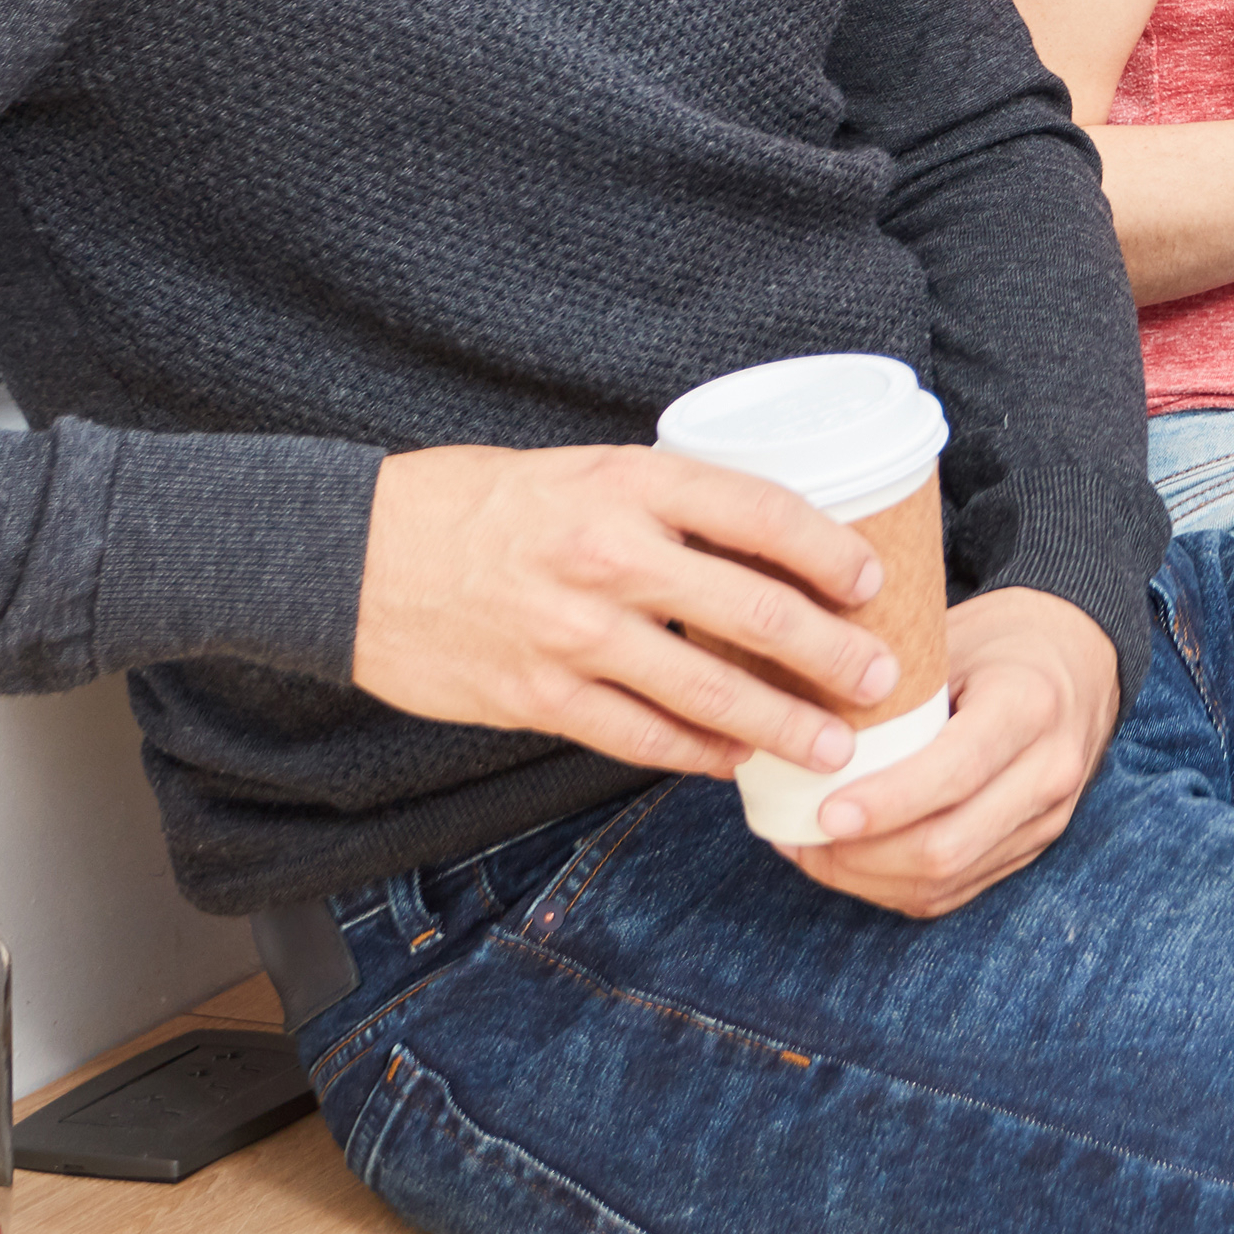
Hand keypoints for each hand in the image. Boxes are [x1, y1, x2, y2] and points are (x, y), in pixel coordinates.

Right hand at [348, 442, 900, 781]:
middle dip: (830, 653)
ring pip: (708, 692)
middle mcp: (607, 555)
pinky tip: (735, 762)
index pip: (759, 510)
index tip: (872, 579)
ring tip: (834, 745)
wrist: (349, 556)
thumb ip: (660, 504)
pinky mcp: (539, 698)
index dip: (829, 549)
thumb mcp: (577, 471)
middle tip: (883, 678)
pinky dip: (699, 755)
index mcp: (626, 481)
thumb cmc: (474, 504)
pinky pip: (642, 738)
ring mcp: (574, 634)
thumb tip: (759, 542)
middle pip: (751, 609)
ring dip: (784, 725)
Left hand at [785, 587, 1126, 918]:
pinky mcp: (1032, 847)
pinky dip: (892, 885)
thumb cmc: (999, 641)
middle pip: (947, 845)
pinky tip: (849, 861)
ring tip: (809, 851)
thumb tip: (797, 726)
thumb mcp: (950, 639)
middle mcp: (1050, 770)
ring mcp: (1047, 818)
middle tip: (799, 837)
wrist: (1080, 660)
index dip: (886, 802)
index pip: (955, 772)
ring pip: (946, 881)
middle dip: (862, 855)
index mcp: (1029, 705)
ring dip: (867, 878)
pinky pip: (954, 890)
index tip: (823, 811)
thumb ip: (891, 686)